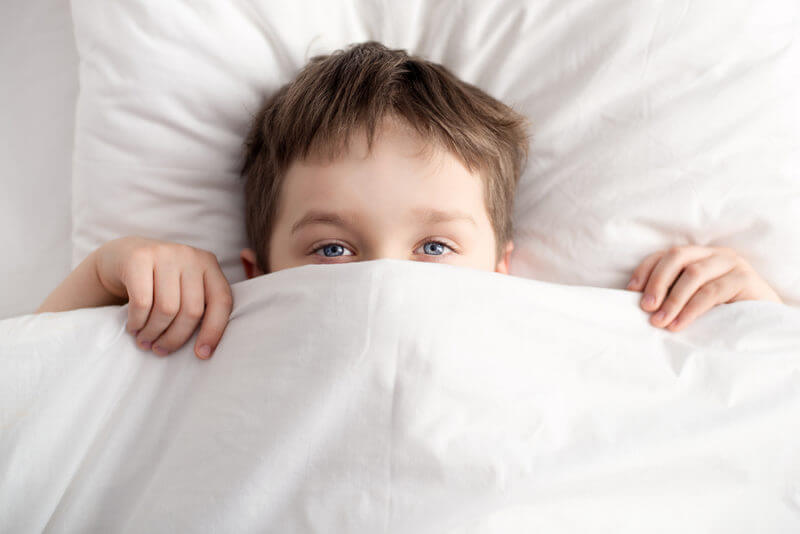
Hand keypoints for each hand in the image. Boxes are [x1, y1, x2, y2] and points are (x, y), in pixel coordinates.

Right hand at [95, 236, 232, 358]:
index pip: (222, 301)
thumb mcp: (184, 287)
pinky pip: (142, 302)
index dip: (214, 331)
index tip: (201, 355)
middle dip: (175, 338)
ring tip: (145, 341)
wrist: (121, 256)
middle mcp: (190, 256)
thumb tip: (204, 350)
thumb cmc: (159, 281)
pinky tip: (134, 327)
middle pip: (192, 310)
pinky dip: (138, 322)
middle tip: (161, 350)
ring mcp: (165, 253)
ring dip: (154, 332)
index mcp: (209, 265)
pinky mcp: (138, 258)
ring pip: (167, 309)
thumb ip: (199, 306)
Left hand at [626, 245, 781, 331]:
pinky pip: (711, 291)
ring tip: (660, 321)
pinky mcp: (744, 278)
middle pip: (677, 257)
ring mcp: (731, 263)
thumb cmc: (722, 312)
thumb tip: (640, 303)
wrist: (764, 323)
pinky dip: (691, 309)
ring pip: (693, 274)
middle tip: (646, 307)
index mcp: (697, 255)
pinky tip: (679, 323)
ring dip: (673, 299)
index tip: (631, 291)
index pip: (665, 254)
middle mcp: (713, 254)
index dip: (646, 270)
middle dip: (657, 282)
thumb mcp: (692, 299)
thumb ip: (672, 294)